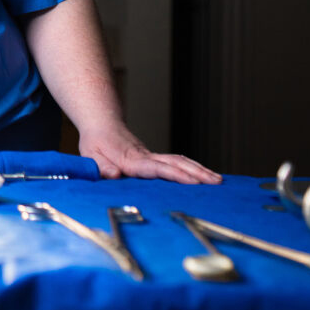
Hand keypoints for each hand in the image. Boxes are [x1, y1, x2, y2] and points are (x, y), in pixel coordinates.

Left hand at [78, 121, 221, 184]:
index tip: (192, 181)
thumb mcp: (91, 156)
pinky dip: (194, 168)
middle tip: (216, 183)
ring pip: (181, 161)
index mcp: (131, 160)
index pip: (156, 168)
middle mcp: (146, 157)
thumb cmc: (96, 144)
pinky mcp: (156, 158)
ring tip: (219, 181)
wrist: (102, 126)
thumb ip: (101, 167)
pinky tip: (206, 175)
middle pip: (176, 163)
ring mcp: (153, 156)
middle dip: (197, 173)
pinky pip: (178, 162)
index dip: (174, 175)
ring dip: (200, 170)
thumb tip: (114, 175)